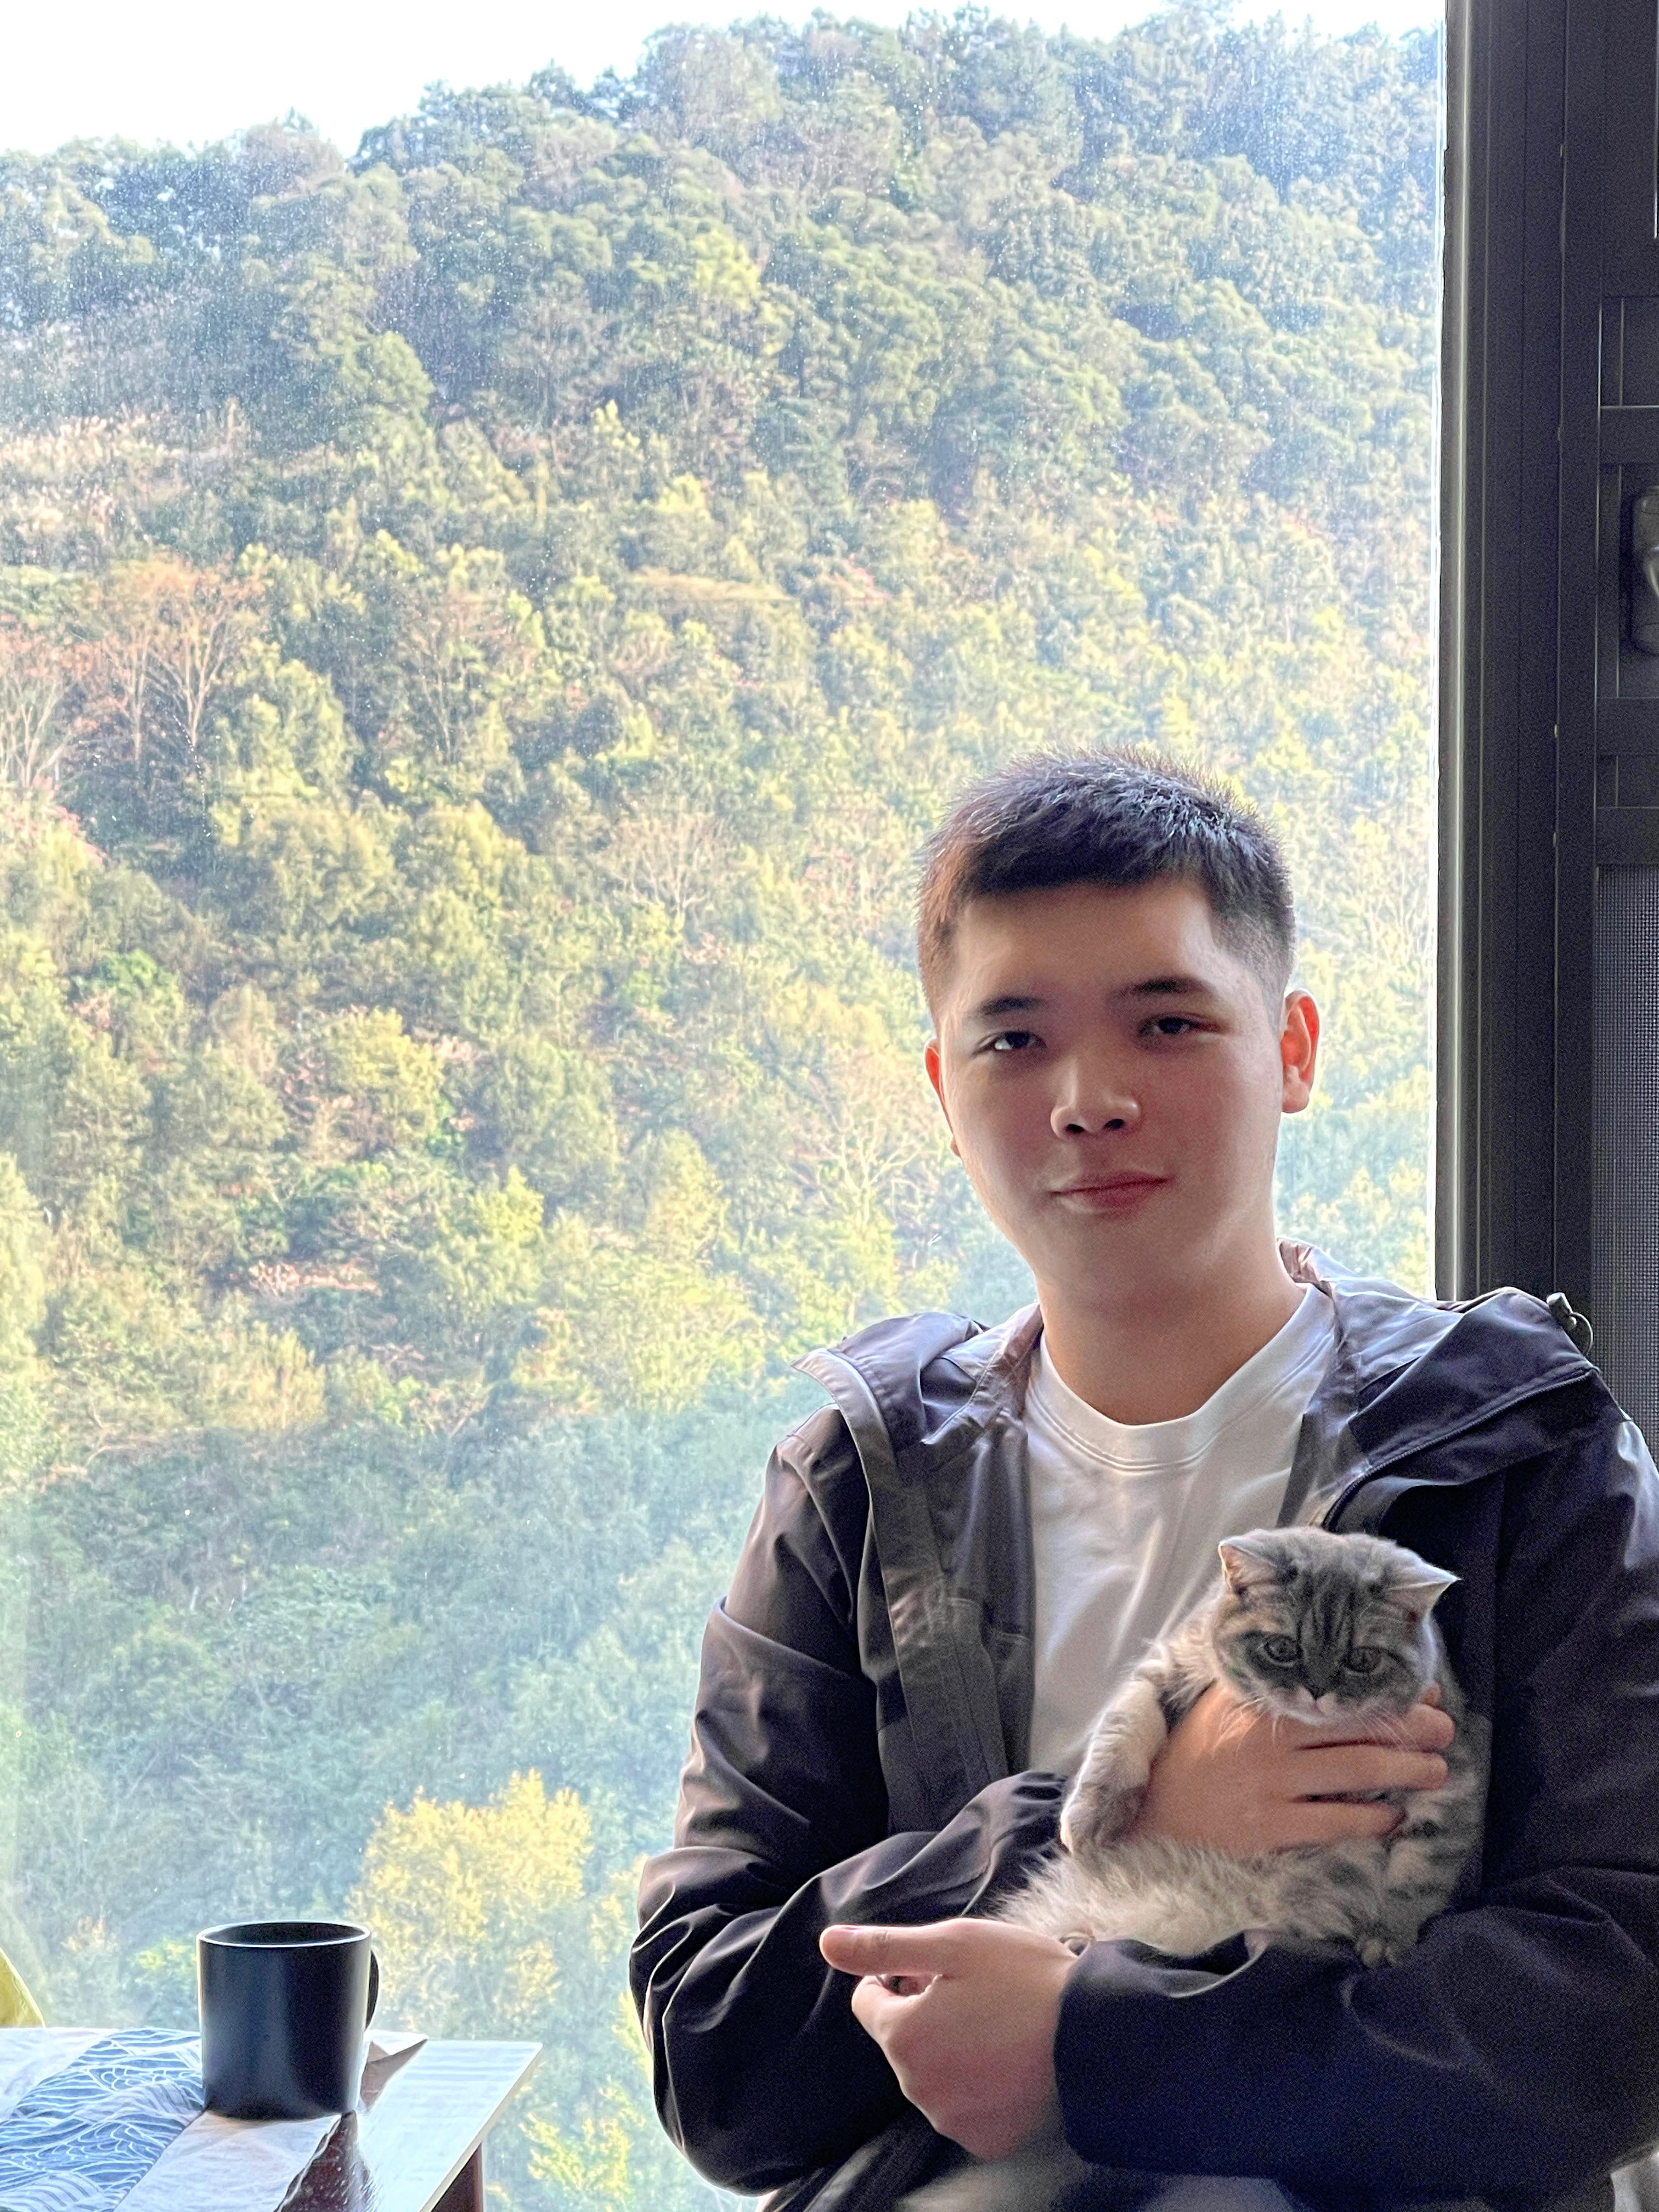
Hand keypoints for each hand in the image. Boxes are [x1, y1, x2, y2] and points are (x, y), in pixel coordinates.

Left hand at [819, 1918, 1075, 2157]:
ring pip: (931, 2072)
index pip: (869, 2000)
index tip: (940, 1967)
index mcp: (902, 2036)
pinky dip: (977, 2083)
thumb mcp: (952, 1944)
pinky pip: (963, 2106)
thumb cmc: (1025, 1979)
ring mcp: (952, 2120)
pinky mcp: (986, 2141)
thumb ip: (884, 1947)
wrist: (1095, 2035)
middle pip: (901, 2038)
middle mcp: (918, 2088)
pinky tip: (1009, 2059)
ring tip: (997, 2023)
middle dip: (924, 2011)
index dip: (900, 1975)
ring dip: (949, 2047)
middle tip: (976, 1990)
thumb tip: (826, 1943)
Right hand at [1129, 1681, 1453, 1853]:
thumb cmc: (1202, 1746)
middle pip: (1358, 1732)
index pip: (1340, 1696)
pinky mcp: (1272, 1828)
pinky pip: (1334, 1821)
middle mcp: (1272, 1743)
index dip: (1389, 1697)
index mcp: (1264, 1705)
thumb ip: (1277, 1684)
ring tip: (1436, 1771)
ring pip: (1356, 1774)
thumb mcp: (1230, 1700)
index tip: (1427, 1695)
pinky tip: (1392, 1816)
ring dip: (1405, 1772)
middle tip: (1446, 1733)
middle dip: (1412, 1732)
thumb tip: (1340, 1672)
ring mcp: (1273, 1787)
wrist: (1160, 1804)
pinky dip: (1371, 1819)